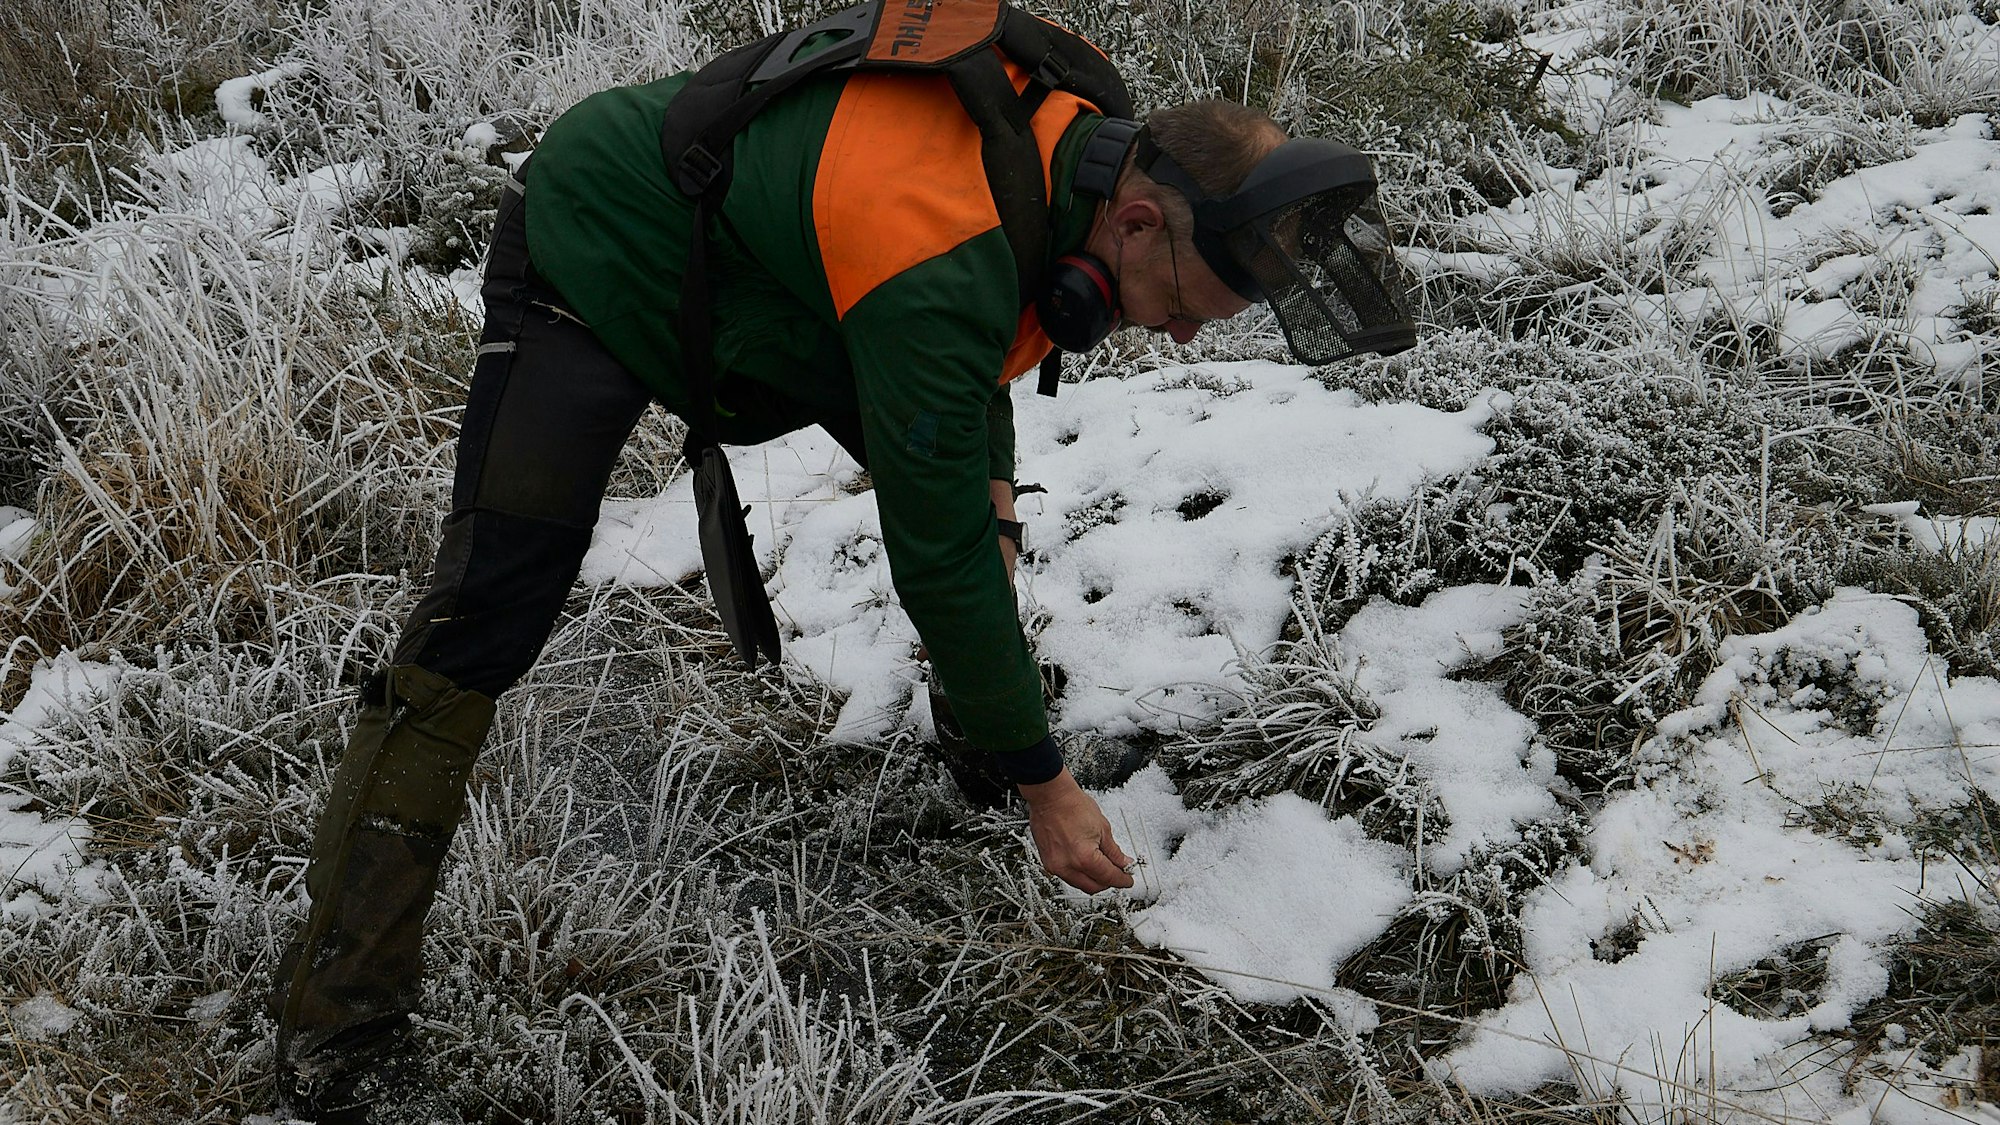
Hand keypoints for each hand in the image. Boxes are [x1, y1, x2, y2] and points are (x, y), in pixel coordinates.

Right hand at [1018, 769, 1133, 892]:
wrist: (1050, 797)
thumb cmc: (1072, 805)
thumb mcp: (1103, 828)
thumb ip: (1114, 851)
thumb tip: (1123, 863)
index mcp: (1085, 858)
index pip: (1109, 877)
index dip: (1122, 880)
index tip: (1127, 879)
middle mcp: (1068, 866)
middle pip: (1094, 887)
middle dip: (1108, 883)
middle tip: (1117, 873)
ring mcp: (1055, 866)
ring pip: (1080, 884)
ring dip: (1093, 879)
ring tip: (1102, 866)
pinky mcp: (1048, 863)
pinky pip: (1067, 876)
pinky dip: (1079, 873)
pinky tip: (1086, 863)